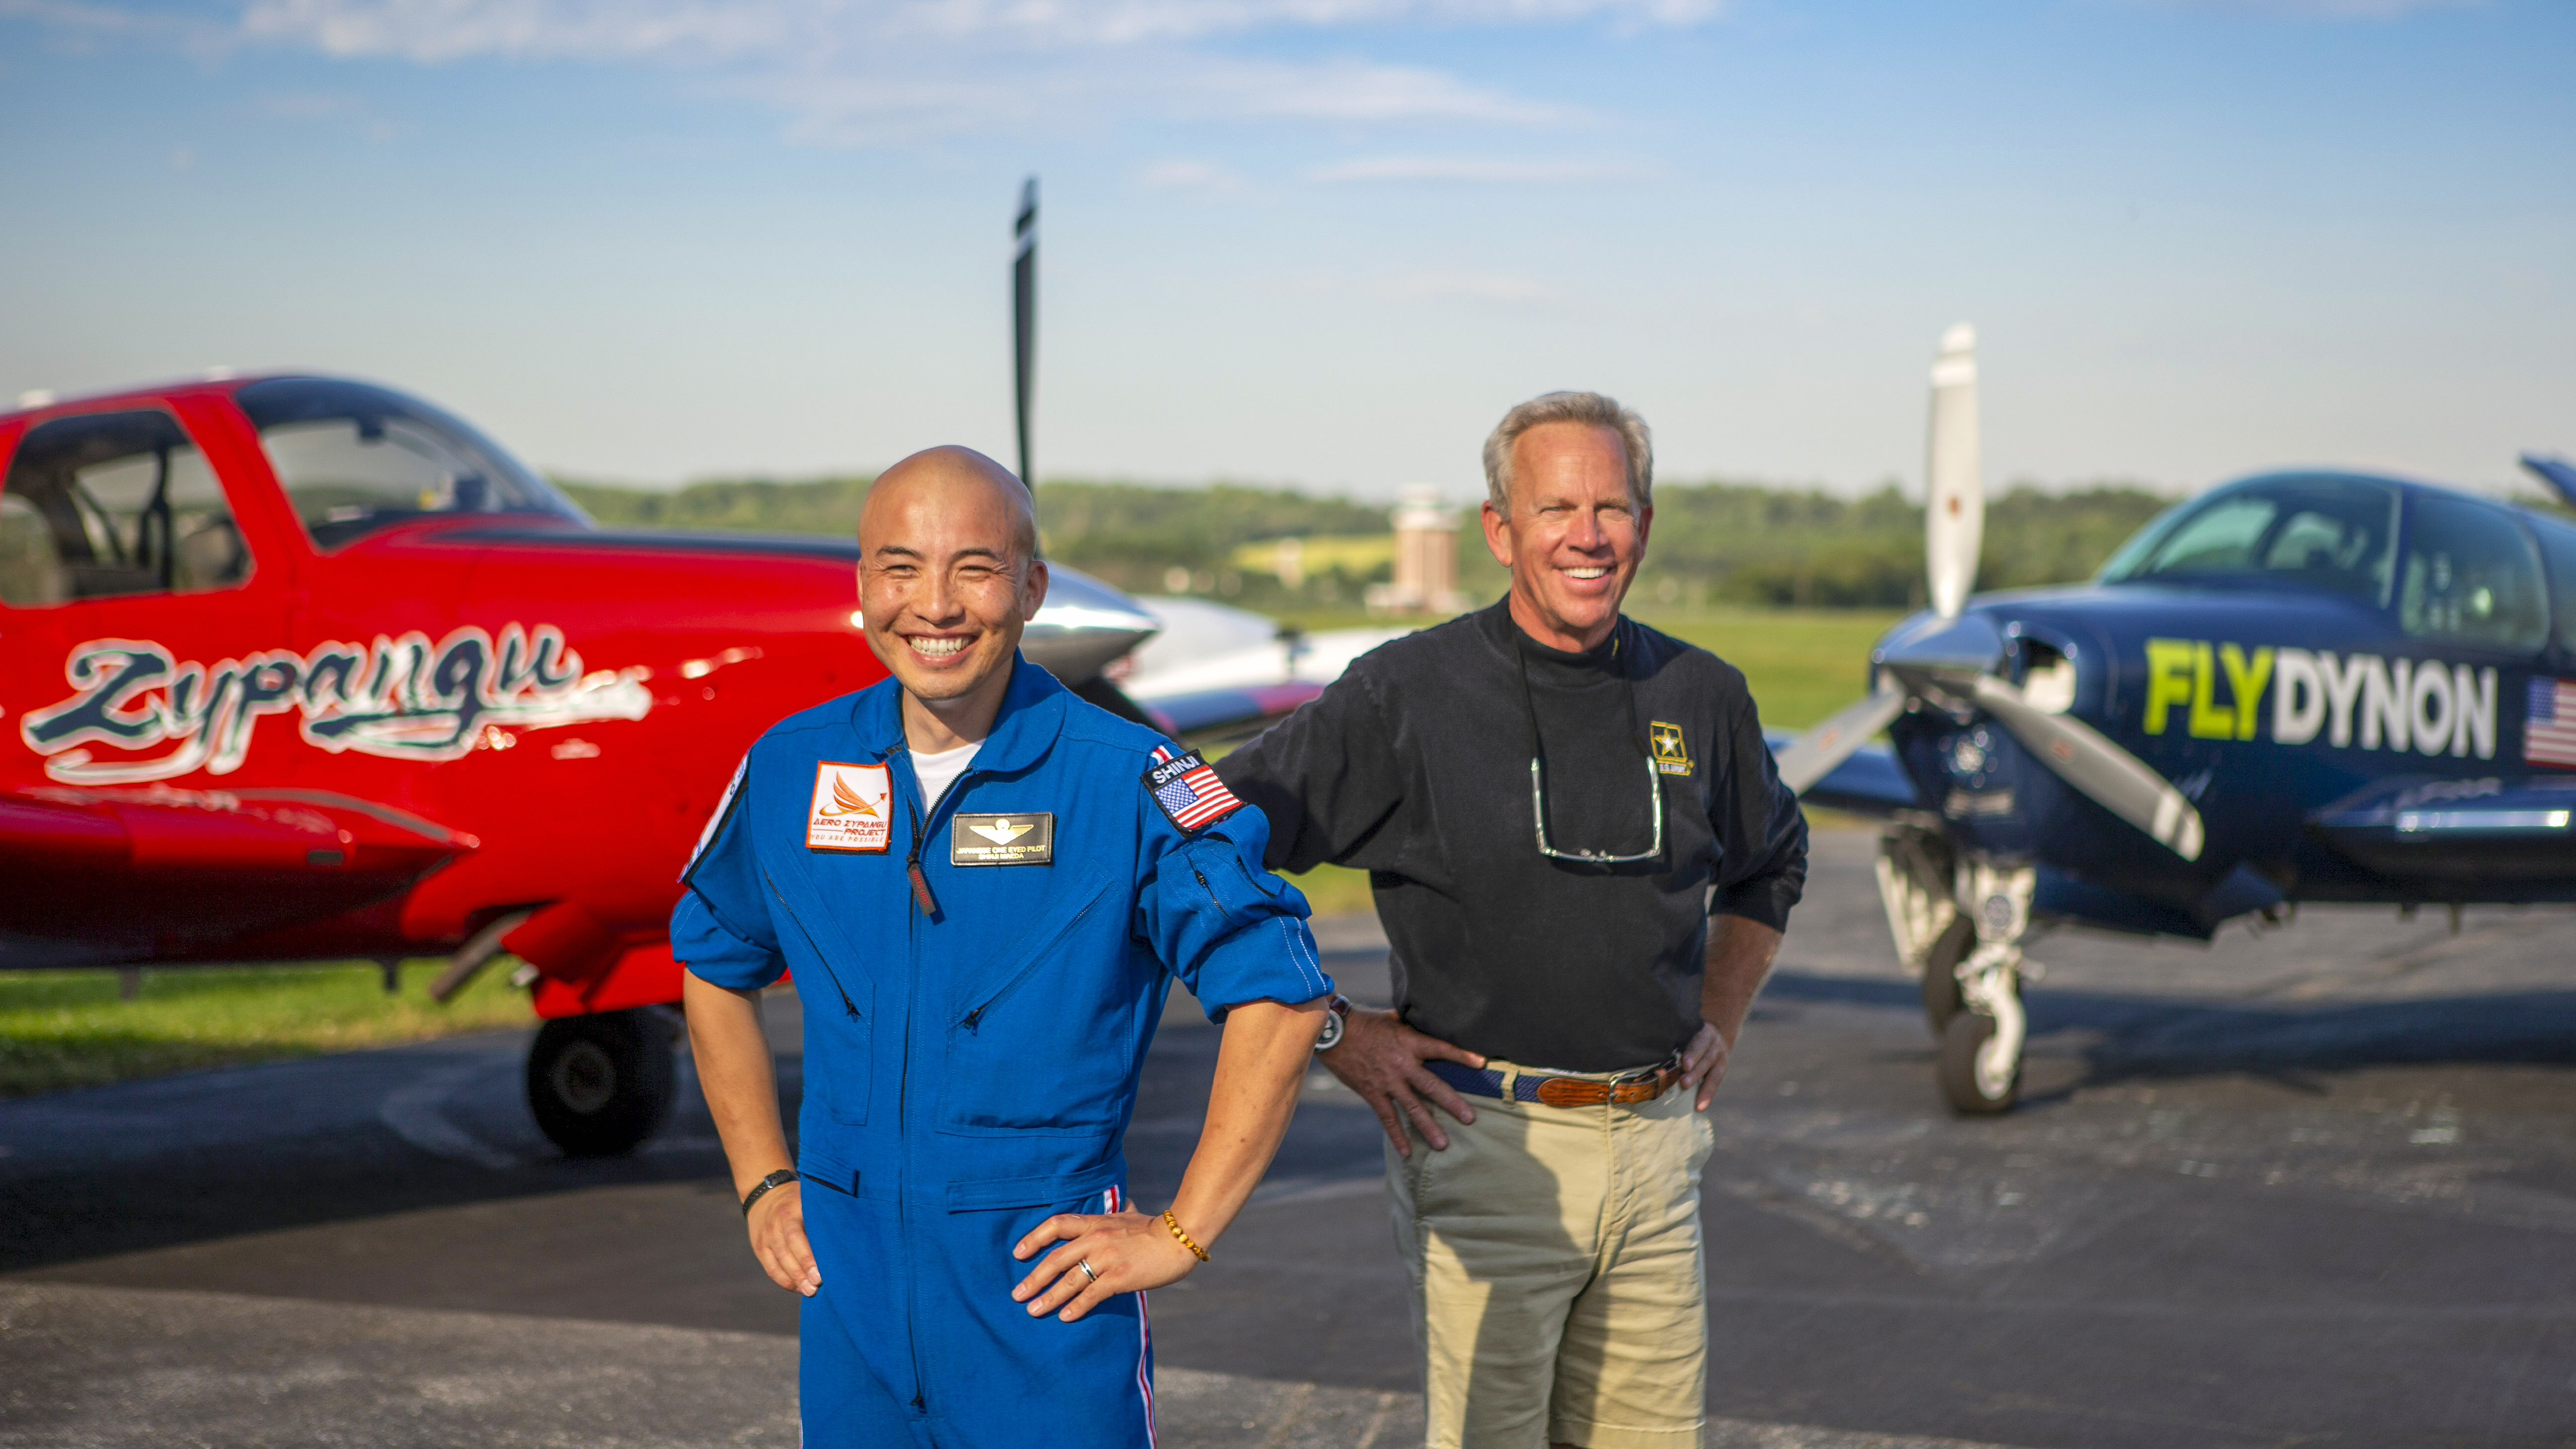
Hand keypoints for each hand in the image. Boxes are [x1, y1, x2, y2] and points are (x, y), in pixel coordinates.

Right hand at [746, 1182, 820, 1296]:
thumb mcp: (809, 1199)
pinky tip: (798, 1288)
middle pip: (786, 1252)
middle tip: (817, 1286)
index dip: (807, 1256)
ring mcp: (765, 1237)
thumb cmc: (799, 1200)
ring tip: (809, 1292)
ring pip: (777, 1262)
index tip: (821, 1273)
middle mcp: (775, 1224)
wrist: (765, 1193)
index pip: (796, 1235)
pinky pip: (770, 1268)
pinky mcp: (759, 1248)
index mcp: (790, 1210)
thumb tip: (846, 1239)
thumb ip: (822, 1216)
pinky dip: (784, 1280)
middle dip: (802, 1271)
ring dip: (794, 1280)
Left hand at [1011, 1208, 1200, 1321]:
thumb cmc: (1156, 1229)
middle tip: (1017, 1294)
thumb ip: (1122, 1211)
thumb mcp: (1133, 1214)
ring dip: (1049, 1297)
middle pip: (1056, 1258)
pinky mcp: (1120, 1277)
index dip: (1034, 1238)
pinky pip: (1091, 1294)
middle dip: (1034, 1277)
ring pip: (1069, 1279)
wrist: (1180, 1238)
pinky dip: (1076, 1307)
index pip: (1056, 1225)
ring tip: (1033, 1311)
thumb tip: (1125, 1202)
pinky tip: (1065, 1317)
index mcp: (1096, 1222)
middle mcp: (1096, 1239)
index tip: (1017, 1253)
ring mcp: (1107, 1258)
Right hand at [1318, 1007, 1486, 1154]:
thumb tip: (1433, 1024)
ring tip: (1443, 1144)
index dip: (1462, 1055)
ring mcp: (1388, 1082)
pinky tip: (1407, 1152)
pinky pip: (1387, 1118)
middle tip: (1471, 1119)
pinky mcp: (1373, 1093)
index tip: (1482, 1064)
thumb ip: (1414, 1027)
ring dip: (1428, 1127)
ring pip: (1412, 1108)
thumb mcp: (1393, 1020)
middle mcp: (1402, 1064)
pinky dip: (1396, 1135)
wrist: (1335, 1032)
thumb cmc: (1366, 1022)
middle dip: (1453, 1103)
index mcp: (1410, 1042)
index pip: (1441, 1048)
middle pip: (1432, 1086)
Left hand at [1681, 1020, 1729, 1109]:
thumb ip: (1673, 1041)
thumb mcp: (1684, 1032)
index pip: (1698, 1040)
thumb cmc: (1688, 1034)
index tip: (1684, 1065)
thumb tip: (1650, 1053)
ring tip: (1688, 1092)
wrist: (1710, 1035)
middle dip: (1695, 1070)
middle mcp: (1712, 1040)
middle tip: (1683, 1082)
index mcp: (1701, 1030)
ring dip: (1699, 1081)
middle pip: (1705, 1055)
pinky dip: (1707, 1094)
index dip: (1692, 1053)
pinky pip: (1716, 1080)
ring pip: (1711, 1068)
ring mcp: (1719, 1052)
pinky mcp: (1722, 1065)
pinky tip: (1700, 1106)